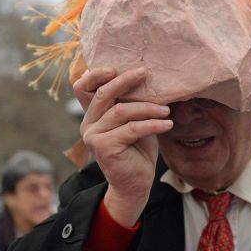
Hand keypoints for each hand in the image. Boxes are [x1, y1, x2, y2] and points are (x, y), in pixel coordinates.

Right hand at [74, 67, 172, 225]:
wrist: (135, 184)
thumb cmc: (137, 150)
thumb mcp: (133, 121)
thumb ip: (130, 103)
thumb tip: (145, 77)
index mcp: (92, 115)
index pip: (83, 88)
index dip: (95, 74)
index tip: (116, 67)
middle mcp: (88, 124)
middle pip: (103, 94)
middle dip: (125, 81)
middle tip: (145, 73)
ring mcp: (94, 136)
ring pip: (121, 111)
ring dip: (148, 108)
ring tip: (166, 110)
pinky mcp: (105, 147)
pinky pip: (132, 129)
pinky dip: (152, 124)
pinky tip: (167, 124)